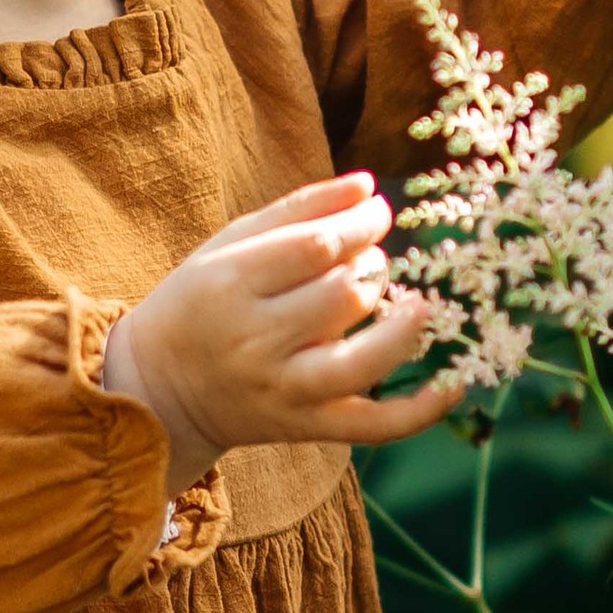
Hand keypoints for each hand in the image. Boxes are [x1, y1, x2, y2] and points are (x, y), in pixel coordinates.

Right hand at [101, 175, 451, 497]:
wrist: (158, 391)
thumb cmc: (200, 302)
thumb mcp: (229, 245)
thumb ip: (298, 209)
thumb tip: (368, 184)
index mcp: (231, 284)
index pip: (317, 247)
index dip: (362, 225)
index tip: (380, 212)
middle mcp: (255, 341)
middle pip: (343, 296)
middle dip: (377, 268)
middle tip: (376, 262)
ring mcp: (282, 390)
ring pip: (362, 360)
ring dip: (405, 327)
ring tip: (419, 306)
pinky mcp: (305, 428)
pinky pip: (373, 427)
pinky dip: (420, 411)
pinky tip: (453, 384)